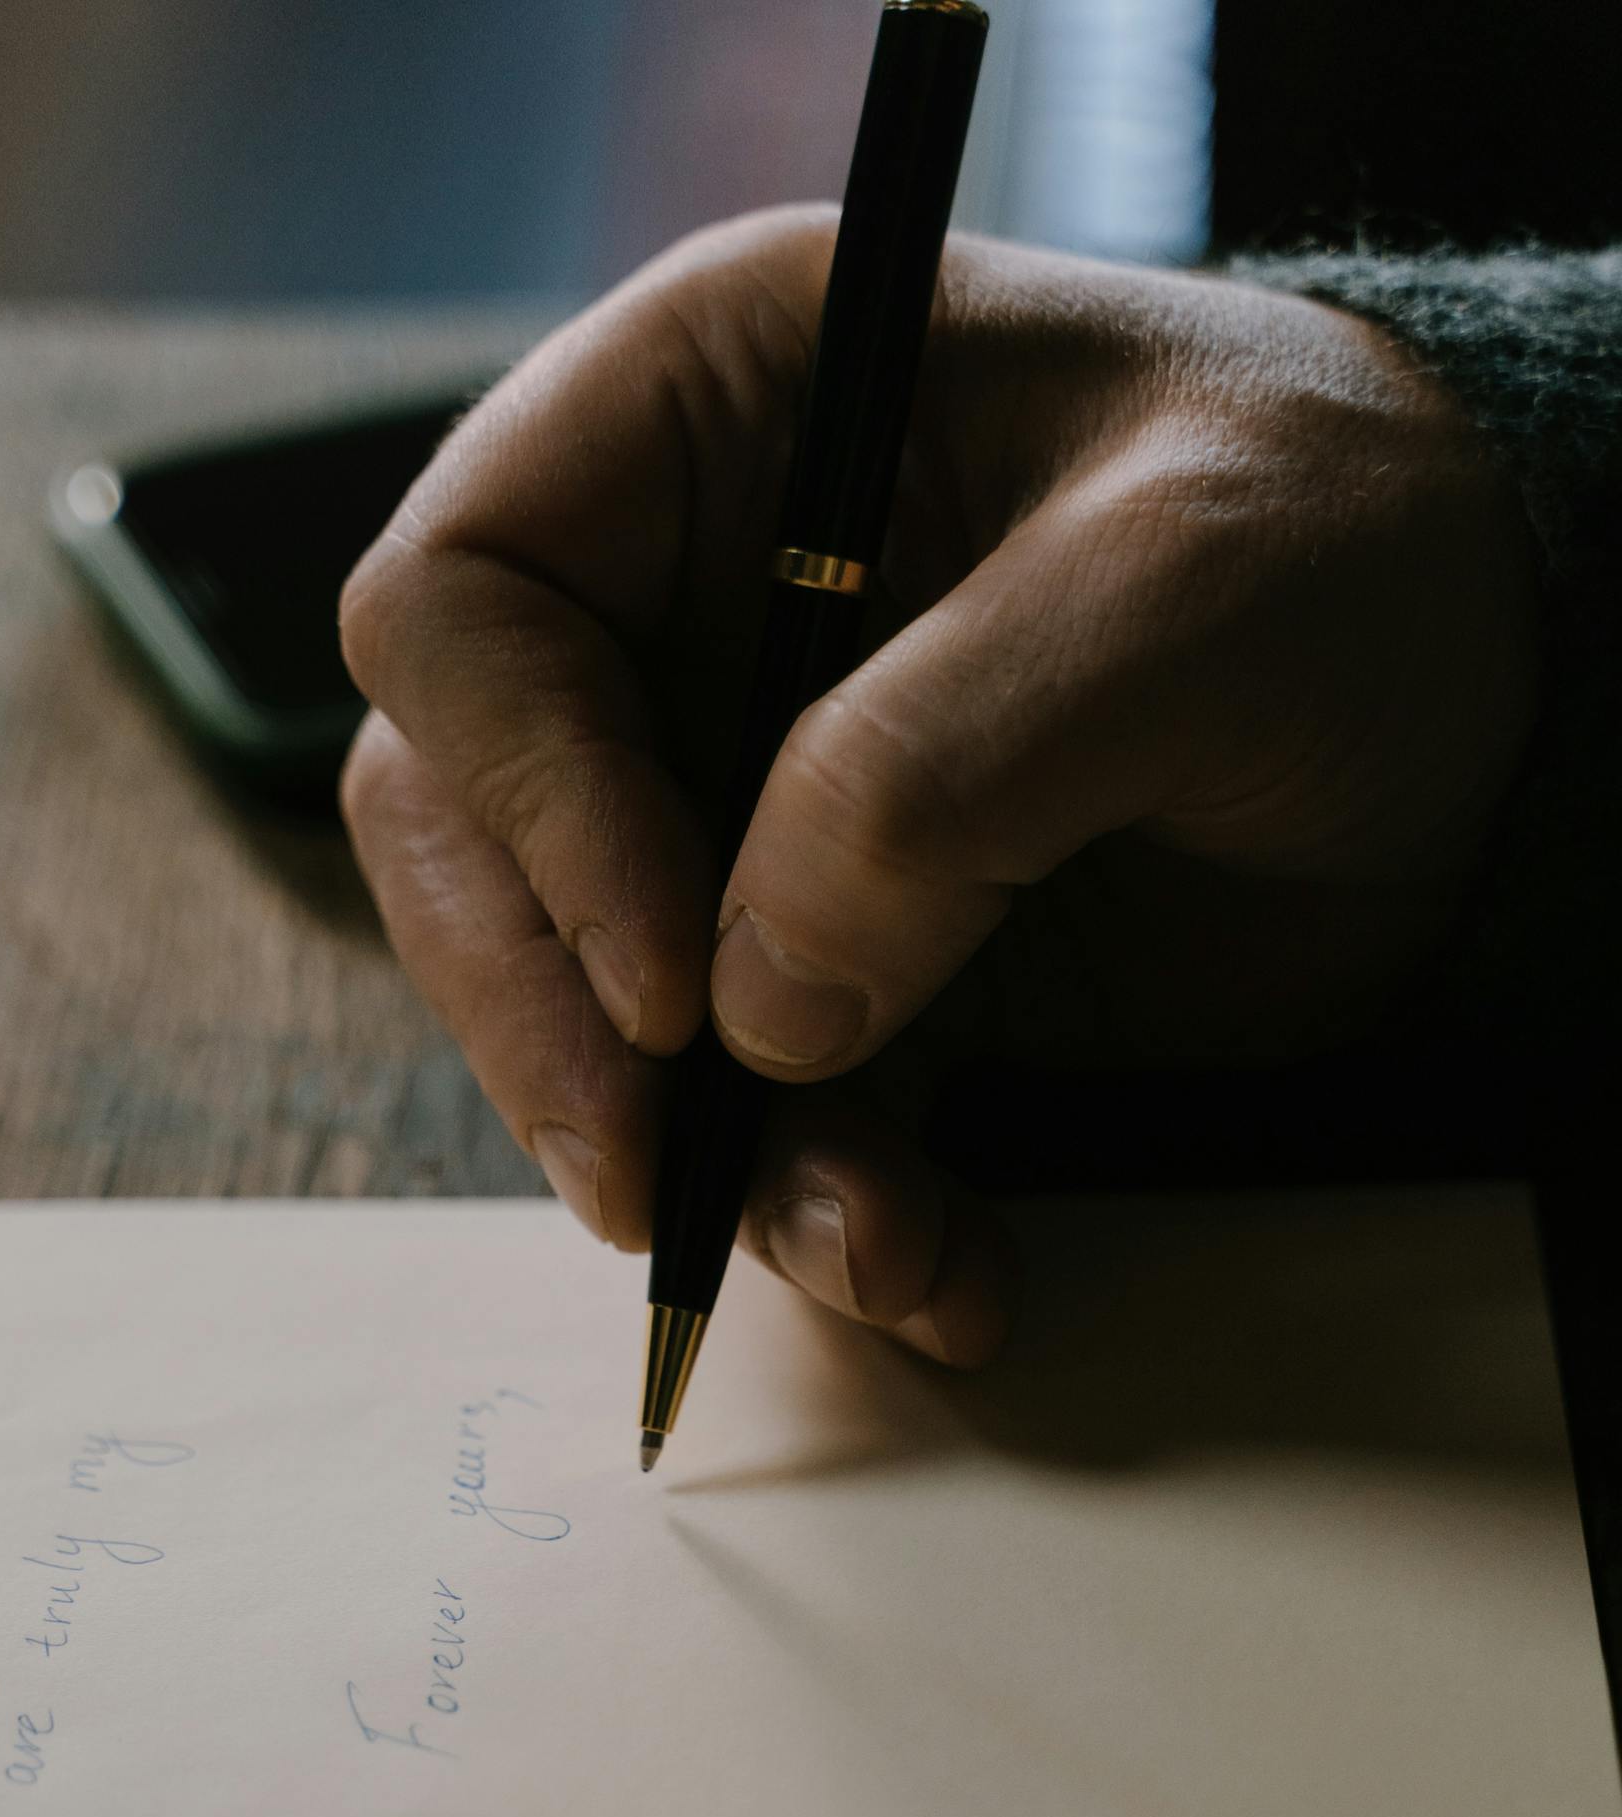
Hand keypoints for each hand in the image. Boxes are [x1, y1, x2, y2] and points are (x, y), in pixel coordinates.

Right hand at [341, 214, 1538, 1367]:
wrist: (1483, 696)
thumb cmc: (1346, 536)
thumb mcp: (1190, 586)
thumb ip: (945, 765)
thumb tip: (752, 1006)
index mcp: (708, 417)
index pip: (462, 606)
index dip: (523, 801)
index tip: (669, 973)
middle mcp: (675, 612)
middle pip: (465, 839)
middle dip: (554, 1032)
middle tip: (655, 1181)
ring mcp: (731, 802)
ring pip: (584, 1014)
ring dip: (705, 1165)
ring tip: (884, 1248)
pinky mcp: (822, 966)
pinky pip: (746, 1117)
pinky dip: (828, 1219)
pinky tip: (946, 1271)